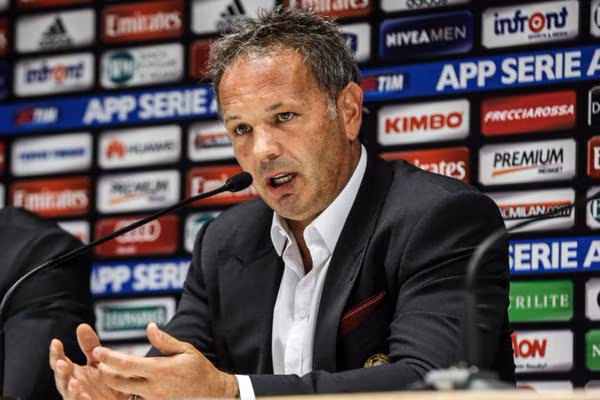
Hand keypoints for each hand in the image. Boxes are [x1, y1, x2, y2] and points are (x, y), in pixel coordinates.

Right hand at [49, 323, 126, 399]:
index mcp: (74, 372)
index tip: (56, 342)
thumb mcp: (98, 360)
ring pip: (70, 395)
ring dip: (70, 389)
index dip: (56, 353)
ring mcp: (79, 398)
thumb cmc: (105, 380)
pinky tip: (85, 396)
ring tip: (74, 382)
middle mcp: (74, 385)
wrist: (122, 398)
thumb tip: (81, 326)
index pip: (60, 361)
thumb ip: (90, 346)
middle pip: (63, 379)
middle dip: (61, 371)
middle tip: (61, 363)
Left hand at [93, 322, 238, 398]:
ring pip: (125, 391)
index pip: (127, 364)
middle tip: (99, 361)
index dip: (109, 358)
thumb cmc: (199, 369)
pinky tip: (126, 380)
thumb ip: (165, 341)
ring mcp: (153, 399)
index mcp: (161, 370)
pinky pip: (136, 397)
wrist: (212, 394)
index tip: (98, 351)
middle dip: (105, 372)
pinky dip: (128, 388)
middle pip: (119, 382)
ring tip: (109, 370)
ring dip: (114, 381)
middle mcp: (154, 387)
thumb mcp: (186, 350)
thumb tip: (149, 327)